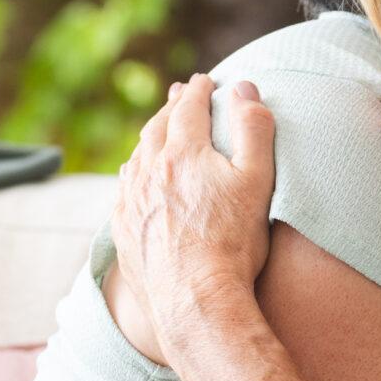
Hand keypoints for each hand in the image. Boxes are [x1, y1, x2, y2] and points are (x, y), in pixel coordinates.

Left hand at [113, 76, 276, 337]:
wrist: (193, 300)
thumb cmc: (233, 243)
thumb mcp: (257, 181)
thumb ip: (253, 130)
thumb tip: (243, 88)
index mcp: (183, 152)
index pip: (189, 107)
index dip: (200, 90)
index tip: (206, 80)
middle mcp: (149, 169)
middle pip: (157, 126)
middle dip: (171, 107)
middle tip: (179, 95)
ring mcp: (130, 199)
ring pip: (137, 155)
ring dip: (150, 137)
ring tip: (158, 131)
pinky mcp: (123, 228)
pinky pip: (124, 188)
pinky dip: (134, 171)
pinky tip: (137, 176)